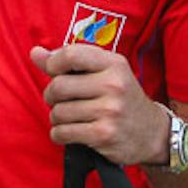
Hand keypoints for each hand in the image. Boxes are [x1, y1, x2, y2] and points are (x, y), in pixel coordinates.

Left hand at [29, 44, 167, 166]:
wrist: (153, 134)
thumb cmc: (122, 100)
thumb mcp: (105, 74)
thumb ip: (69, 63)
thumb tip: (35, 52)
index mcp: (114, 64)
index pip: (71, 54)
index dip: (52, 63)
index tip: (52, 72)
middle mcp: (113, 85)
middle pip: (59, 86)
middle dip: (51, 96)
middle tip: (58, 101)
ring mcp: (109, 111)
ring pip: (58, 112)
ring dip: (56, 118)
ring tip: (68, 118)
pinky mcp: (103, 134)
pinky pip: (63, 132)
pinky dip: (59, 134)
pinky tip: (69, 132)